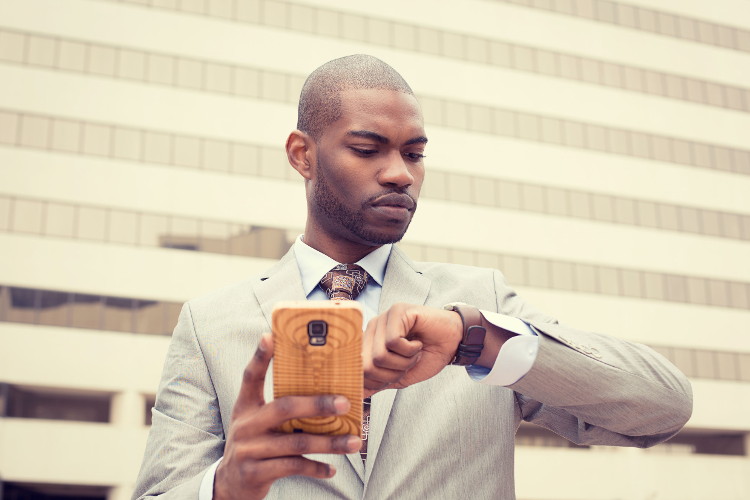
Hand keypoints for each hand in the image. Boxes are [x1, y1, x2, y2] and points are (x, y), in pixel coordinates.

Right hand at [214, 334, 361, 499]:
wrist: (230, 484)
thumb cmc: (255, 444)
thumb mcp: (258, 422)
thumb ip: (281, 408)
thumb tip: (325, 395)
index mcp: (245, 406)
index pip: (251, 376)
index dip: (260, 356)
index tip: (270, 336)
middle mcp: (245, 425)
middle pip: (284, 408)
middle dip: (318, 404)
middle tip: (345, 403)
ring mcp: (249, 449)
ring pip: (297, 442)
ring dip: (329, 443)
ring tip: (352, 442)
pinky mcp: (256, 472)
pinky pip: (294, 466)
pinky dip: (316, 467)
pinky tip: (331, 468)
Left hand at [362, 303, 462, 395]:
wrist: (453, 343)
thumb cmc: (427, 356)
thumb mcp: (399, 375)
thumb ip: (377, 382)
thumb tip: (357, 393)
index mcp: (369, 341)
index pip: (357, 369)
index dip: (377, 381)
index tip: (395, 376)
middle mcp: (372, 328)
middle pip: (366, 365)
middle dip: (390, 375)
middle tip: (407, 365)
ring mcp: (384, 318)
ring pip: (379, 355)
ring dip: (402, 362)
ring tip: (414, 353)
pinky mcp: (397, 311)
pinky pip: (393, 342)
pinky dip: (410, 350)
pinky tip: (418, 343)